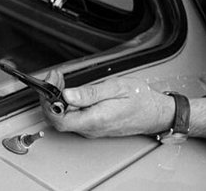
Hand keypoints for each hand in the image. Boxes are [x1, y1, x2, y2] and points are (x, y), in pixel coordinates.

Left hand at [43, 72, 174, 137]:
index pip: (59, 119)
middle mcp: (90, 128)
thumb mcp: (116, 88)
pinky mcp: (92, 125)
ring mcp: (91, 128)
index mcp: (95, 119)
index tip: (49, 85)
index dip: (48, 103)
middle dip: (49, 97)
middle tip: (54, 78)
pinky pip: (72, 117)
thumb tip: (67, 95)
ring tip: (59, 80)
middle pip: (57, 119)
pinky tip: (67, 90)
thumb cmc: (140, 99)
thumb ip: (90, 93)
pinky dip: (64, 102)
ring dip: (56, 98)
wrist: (156, 113)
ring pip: (63, 118)